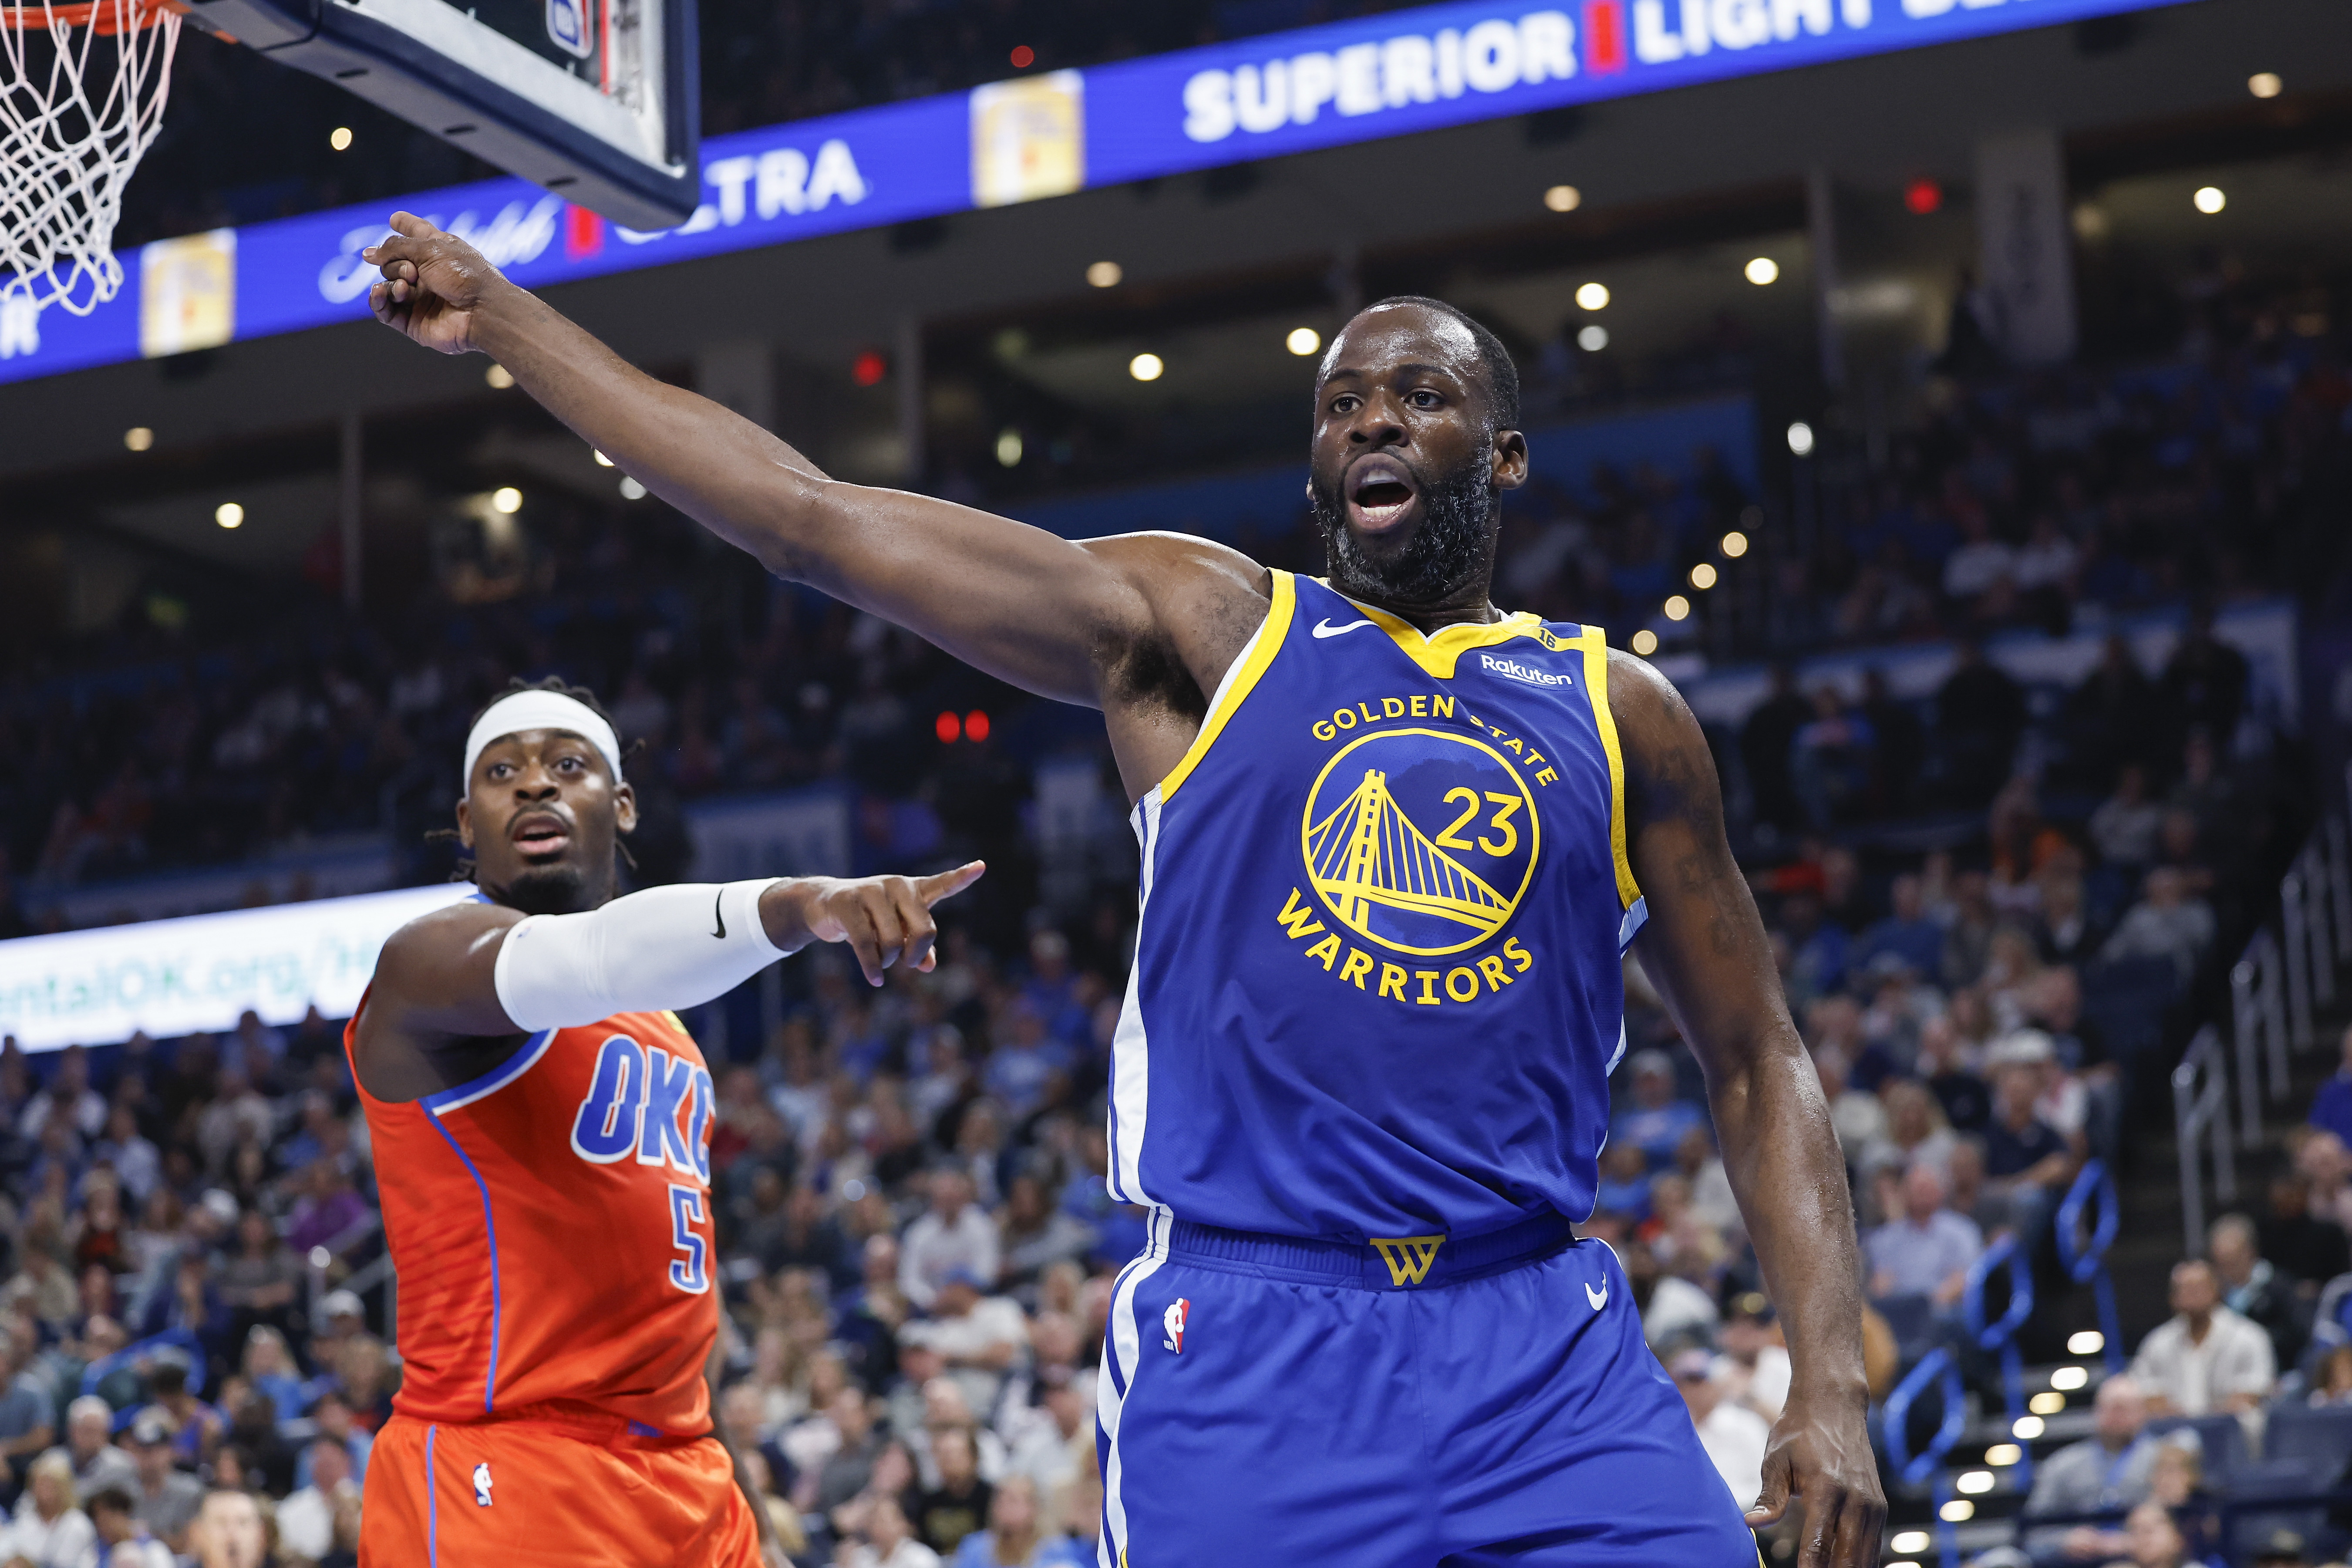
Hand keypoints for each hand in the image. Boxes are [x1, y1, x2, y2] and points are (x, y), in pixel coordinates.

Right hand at [362, 212, 508, 353]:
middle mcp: (429, 274)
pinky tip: (379, 293)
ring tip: (408, 287)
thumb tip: (368, 254)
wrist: (482, 311)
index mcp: (440, 252)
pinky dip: (378, 300)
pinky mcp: (413, 322)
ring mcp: (421, 299)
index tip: (396, 218)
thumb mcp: (430, 248)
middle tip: (415, 273)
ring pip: (387, 285)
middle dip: (397, 264)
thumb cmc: (464, 275)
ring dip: (393, 283)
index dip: (406, 225)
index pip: (418, 234)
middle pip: (393, 262)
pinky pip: (384, 311)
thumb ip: (396, 247)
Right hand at [768, 861, 985, 984]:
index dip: (962, 876)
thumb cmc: (871, 920)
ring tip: (880, 959)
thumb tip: (929, 966)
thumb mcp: (899, 932)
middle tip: (908, 963)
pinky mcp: (848, 902)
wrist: (825, 905)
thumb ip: (919, 947)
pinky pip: (867, 945)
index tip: (981, 866)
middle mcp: (897, 886)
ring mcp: (872, 890)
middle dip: (917, 954)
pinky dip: (873, 968)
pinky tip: (876, 980)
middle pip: (926, 929)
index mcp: (914, 890)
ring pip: (894, 942)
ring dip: (888, 961)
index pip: (943, 884)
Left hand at [1747, 1390, 1884, 1567]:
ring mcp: (1873, 1505)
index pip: (1819, 1544)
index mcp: (1826, 1489)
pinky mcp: (1880, 1507)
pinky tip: (1845, 1567)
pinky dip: (1861, 1562)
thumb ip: (1769, 1496)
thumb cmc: (1798, 1432)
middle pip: (1847, 1558)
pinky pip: (1873, 1546)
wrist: (1834, 1405)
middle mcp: (1856, 1500)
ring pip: (1865, 1557)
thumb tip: (1751, 1524)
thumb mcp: (1776, 1459)